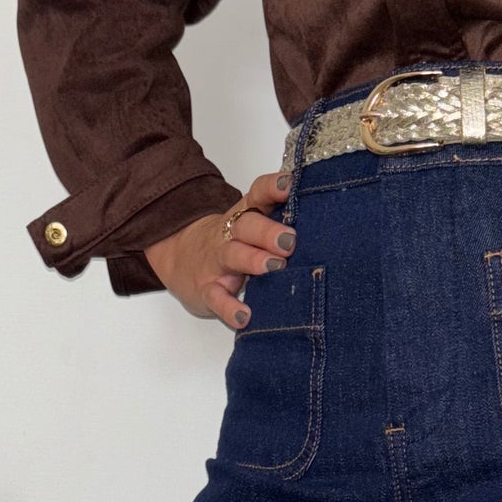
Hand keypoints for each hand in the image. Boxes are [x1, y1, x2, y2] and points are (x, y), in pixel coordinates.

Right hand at [145, 171, 294, 327]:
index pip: (257, 194)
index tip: (288, 185)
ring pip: (233, 256)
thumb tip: (323, 224)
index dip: (271, 188)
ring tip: (274, 267)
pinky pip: (216, 298)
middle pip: (246, 226)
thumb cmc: (229, 243)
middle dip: (268, 232)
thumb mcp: (249, 227)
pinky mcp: (206, 290)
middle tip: (289, 241)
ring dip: (253, 260)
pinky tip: (244, 316)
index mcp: (244, 216)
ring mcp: (217, 263)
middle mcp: (230, 235)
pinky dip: (229, 308)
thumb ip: (279, 223)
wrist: (178, 258)